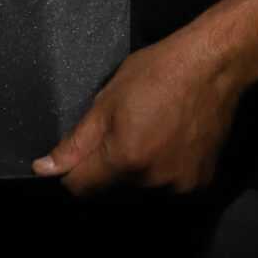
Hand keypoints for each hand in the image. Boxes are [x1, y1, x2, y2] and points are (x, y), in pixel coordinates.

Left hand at [32, 29, 247, 195]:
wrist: (213, 65)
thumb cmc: (158, 72)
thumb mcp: (106, 100)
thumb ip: (76, 142)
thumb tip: (44, 169)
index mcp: (125, 159)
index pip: (80, 189)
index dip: (73, 172)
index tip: (80, 155)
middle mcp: (153, 181)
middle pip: (111, 192)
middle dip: (107, 170)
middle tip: (122, 132)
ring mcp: (180, 186)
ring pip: (141, 191)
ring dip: (136, 174)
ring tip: (149, 134)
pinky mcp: (201, 184)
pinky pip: (169, 188)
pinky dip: (164, 173)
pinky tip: (169, 143)